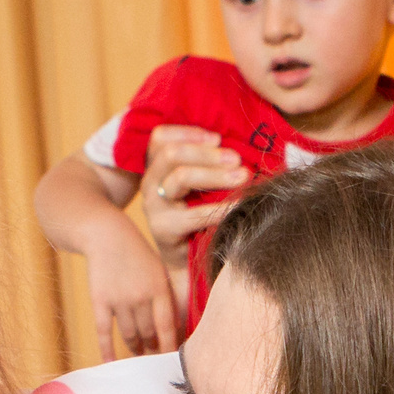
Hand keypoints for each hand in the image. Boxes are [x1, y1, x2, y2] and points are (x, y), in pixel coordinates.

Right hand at [82, 225, 180, 360]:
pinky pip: (104, 331)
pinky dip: (107, 349)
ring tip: (139, 354)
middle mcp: (140, 297)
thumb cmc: (137, 254)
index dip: (170, 347)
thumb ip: (167, 297)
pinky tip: (111, 362)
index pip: (167, 327)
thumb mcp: (159, 271)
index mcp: (159, 289)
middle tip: (155, 357)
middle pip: (148, 334)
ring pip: (130, 335)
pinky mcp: (99, 300)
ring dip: (135, 349)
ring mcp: (119, 300)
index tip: (172, 361)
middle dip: (153, 348)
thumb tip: (174, 328)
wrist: (107, 235)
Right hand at [139, 124, 246, 256]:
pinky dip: (221, 208)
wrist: (187, 261)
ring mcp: (154, 206)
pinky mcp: (163, 229)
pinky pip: (194, 214)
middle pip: (172, 154)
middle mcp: (150, 183)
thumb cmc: (199, 219)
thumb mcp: (199, 188)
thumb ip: (207, 166)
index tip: (217, 138)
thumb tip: (235, 149)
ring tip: (242, 176)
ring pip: (180, 177)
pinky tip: (240, 205)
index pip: (160, 138)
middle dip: (207, 154)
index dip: (188, 133)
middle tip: (237, 159)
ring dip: (215, 174)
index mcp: (157, 167)